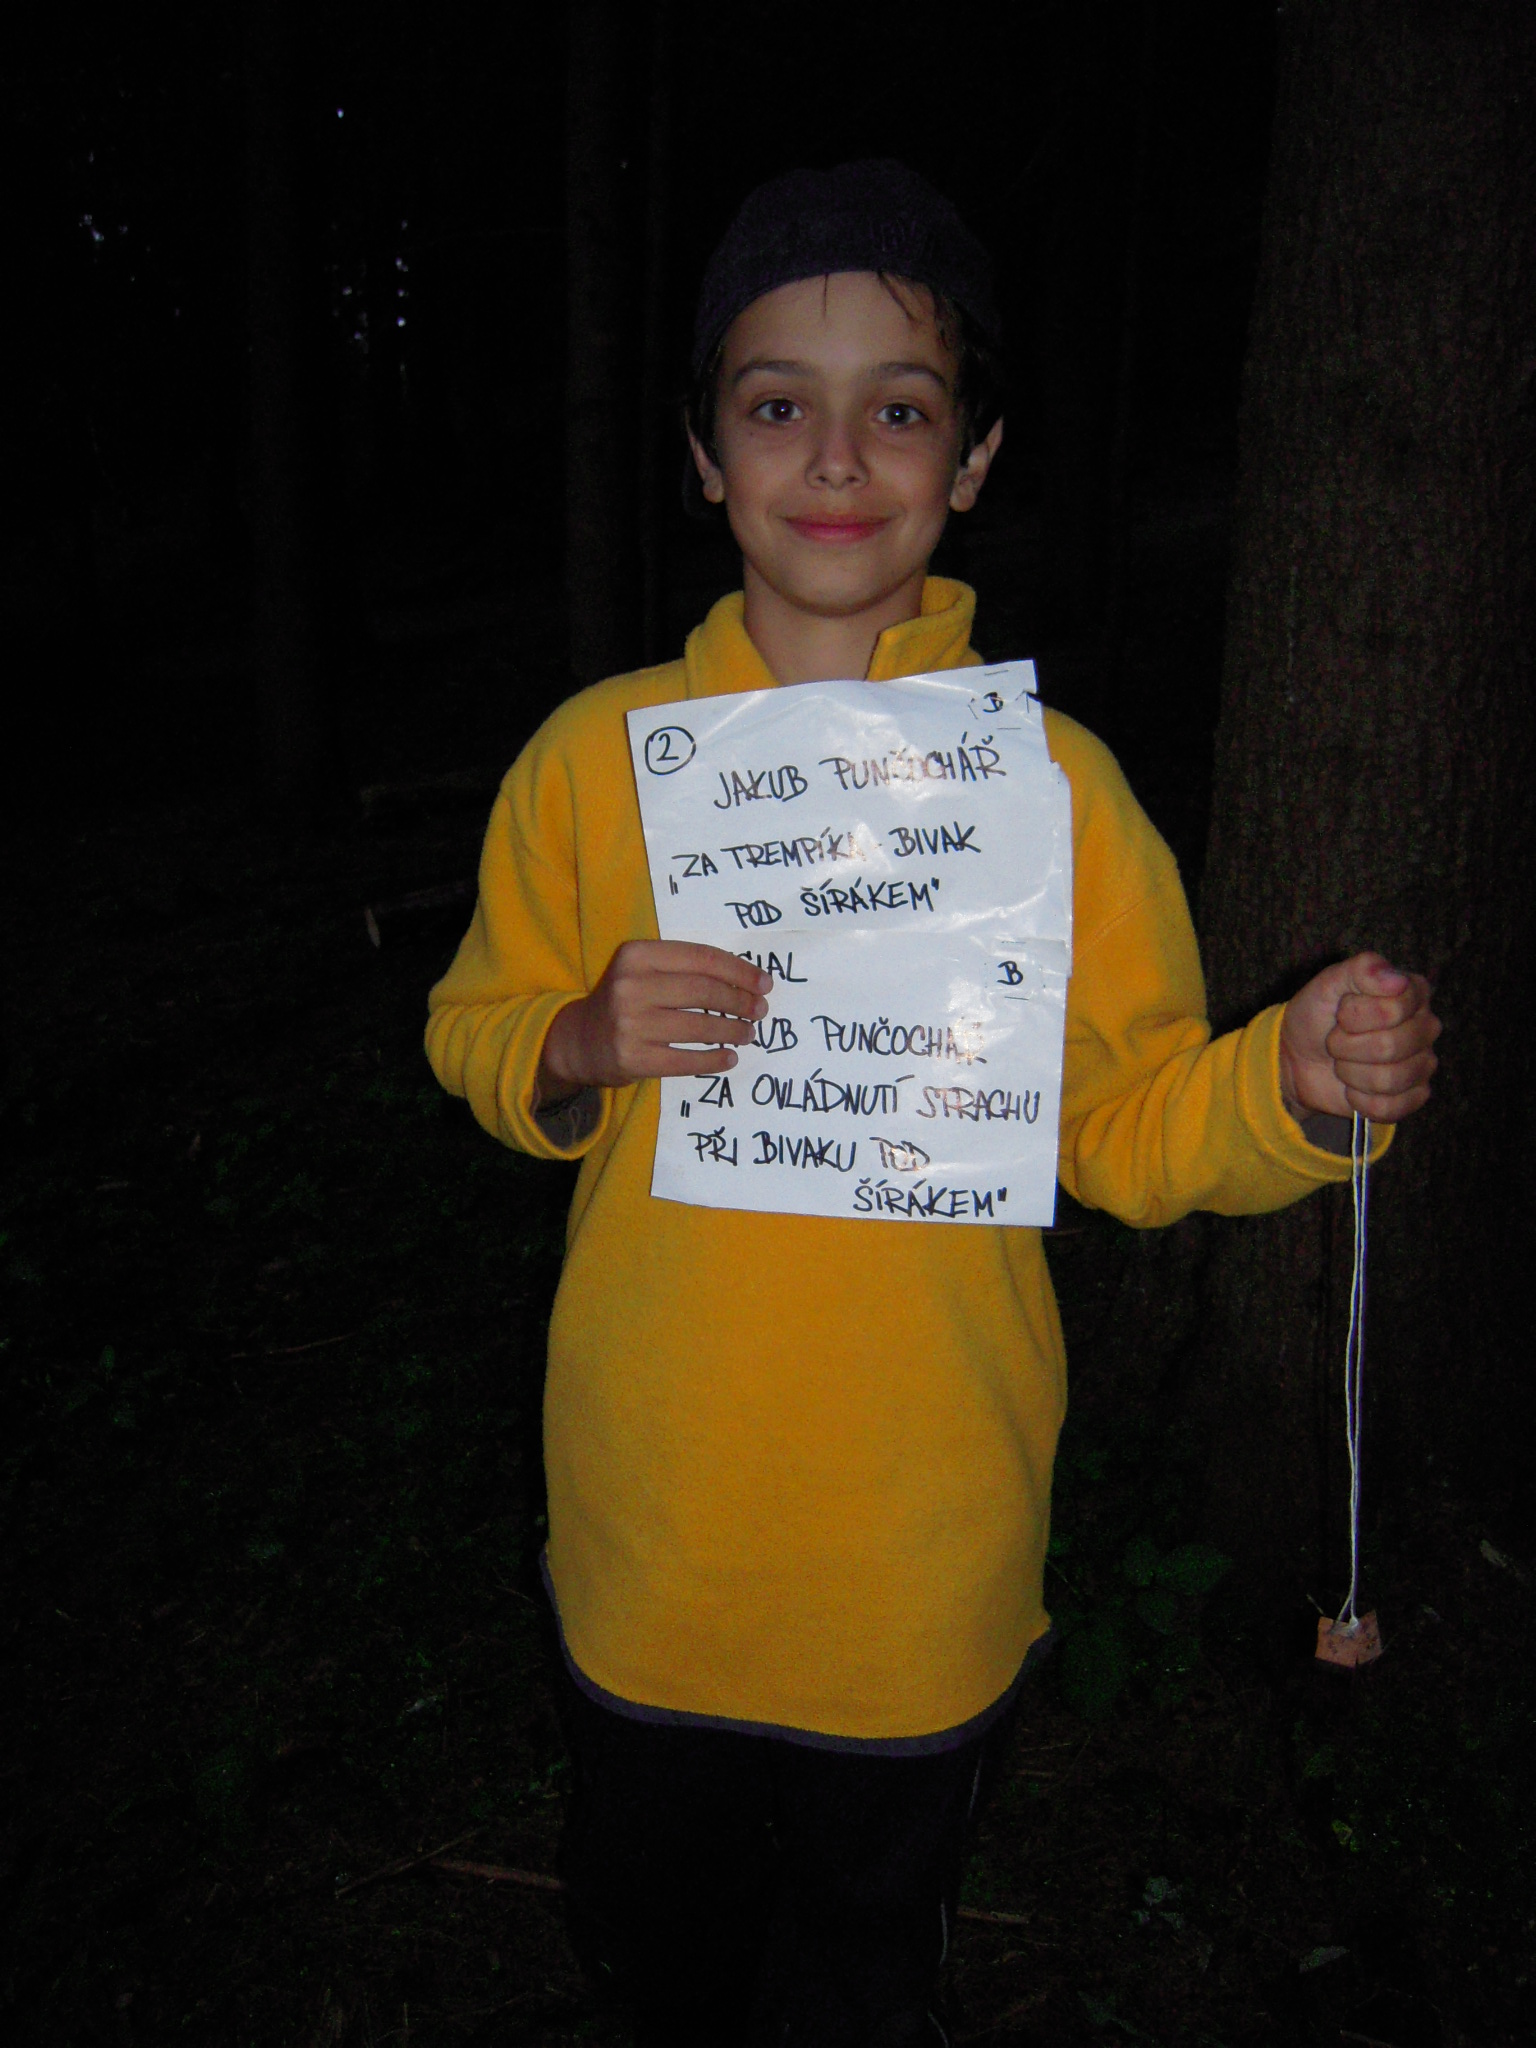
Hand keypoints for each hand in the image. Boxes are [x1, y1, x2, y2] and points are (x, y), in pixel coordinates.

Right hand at [537, 941, 770, 1097]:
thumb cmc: (623, 1001)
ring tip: (748, 1033)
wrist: (579, 1041)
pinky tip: (729, 1058)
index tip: (764, 984)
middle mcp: (630, 986)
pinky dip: (714, 1060)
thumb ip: (683, 969)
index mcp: (636, 955)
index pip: (701, 958)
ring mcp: (630, 1025)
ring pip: (699, 1027)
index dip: (739, 971)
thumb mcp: (642, 971)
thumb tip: (747, 982)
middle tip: (760, 1011)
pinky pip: (686, 1060)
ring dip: (733, 1031)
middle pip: (704, 991)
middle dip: (740, 1002)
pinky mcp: (633, 1059)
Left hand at [1278, 952, 1440, 1123]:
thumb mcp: (1329, 983)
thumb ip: (1361, 970)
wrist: (1296, 1058)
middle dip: (1348, 1046)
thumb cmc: (1317, 1016)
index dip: (1356, 1015)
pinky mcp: (1412, 1096)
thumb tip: (1397, 979)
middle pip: (1392, 1046)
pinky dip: (1360, 1100)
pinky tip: (1353, 1087)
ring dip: (1351, 1073)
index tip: (1341, 1013)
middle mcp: (1425, 1027)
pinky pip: (1391, 1107)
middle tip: (1337, 1041)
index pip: (1394, 1008)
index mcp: (1413, 993)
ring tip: (1343, 1062)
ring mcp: (1422, 1064)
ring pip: (1390, 1079)